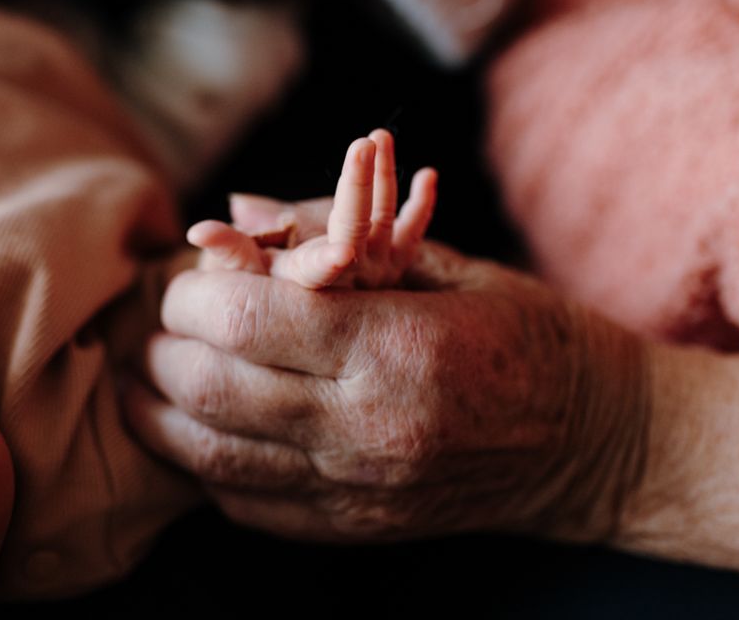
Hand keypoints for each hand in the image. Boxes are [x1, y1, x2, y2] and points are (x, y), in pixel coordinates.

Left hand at [123, 242, 649, 542]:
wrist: (590, 440)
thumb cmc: (527, 335)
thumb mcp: (447, 265)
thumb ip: (336, 239)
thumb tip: (237, 212)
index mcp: (397, 348)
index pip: (244, 320)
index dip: (193, 290)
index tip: (194, 272)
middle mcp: (369, 428)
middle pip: (210, 387)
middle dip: (165, 344)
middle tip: (165, 317)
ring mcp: (358, 488)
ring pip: (210, 457)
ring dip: (160, 409)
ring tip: (148, 370)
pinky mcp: (354, 526)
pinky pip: (245, 502)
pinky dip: (203, 462)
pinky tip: (195, 427)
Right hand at [187, 129, 436, 288]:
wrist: (294, 323)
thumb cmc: (255, 293)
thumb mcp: (237, 274)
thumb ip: (227, 251)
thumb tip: (200, 230)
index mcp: (312, 283)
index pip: (326, 263)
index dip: (334, 249)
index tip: (345, 241)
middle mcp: (351, 278)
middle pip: (363, 228)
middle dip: (363, 183)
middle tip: (364, 142)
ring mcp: (376, 270)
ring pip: (388, 220)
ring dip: (386, 177)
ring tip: (380, 137)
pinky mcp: (391, 263)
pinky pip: (413, 233)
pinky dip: (421, 206)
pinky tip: (429, 176)